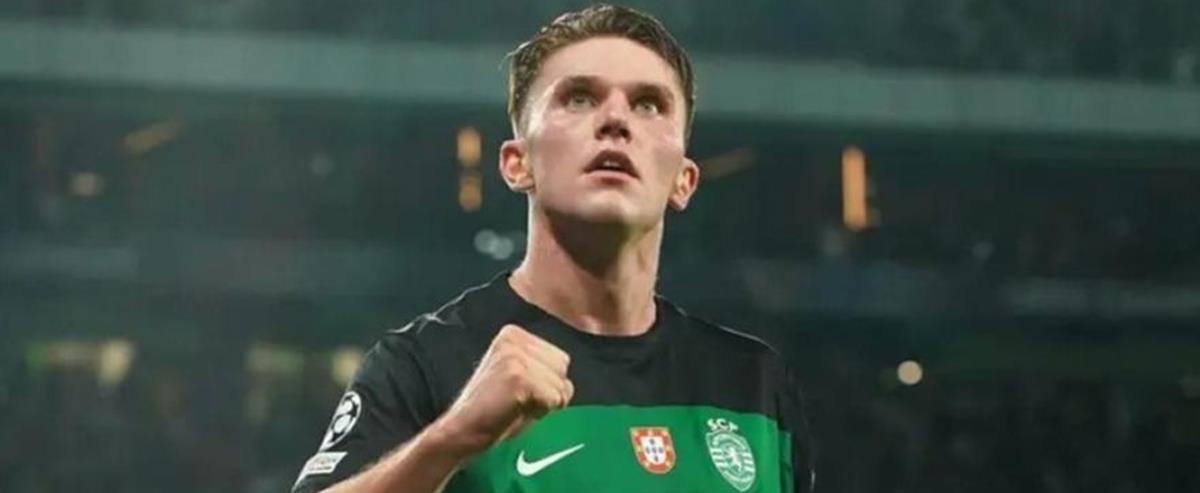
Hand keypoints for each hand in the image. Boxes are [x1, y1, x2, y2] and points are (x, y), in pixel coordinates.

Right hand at [435, 324, 573, 453]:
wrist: (461, 430)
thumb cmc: (493, 409)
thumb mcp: (517, 375)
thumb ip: (541, 366)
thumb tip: (569, 378)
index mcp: (513, 333)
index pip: (559, 358)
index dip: (546, 382)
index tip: (519, 392)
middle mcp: (514, 338)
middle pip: (563, 367)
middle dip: (550, 390)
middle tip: (519, 401)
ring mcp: (515, 356)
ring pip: (560, 384)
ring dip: (545, 404)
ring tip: (516, 406)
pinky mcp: (518, 377)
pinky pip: (554, 399)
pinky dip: (541, 412)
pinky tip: (515, 411)